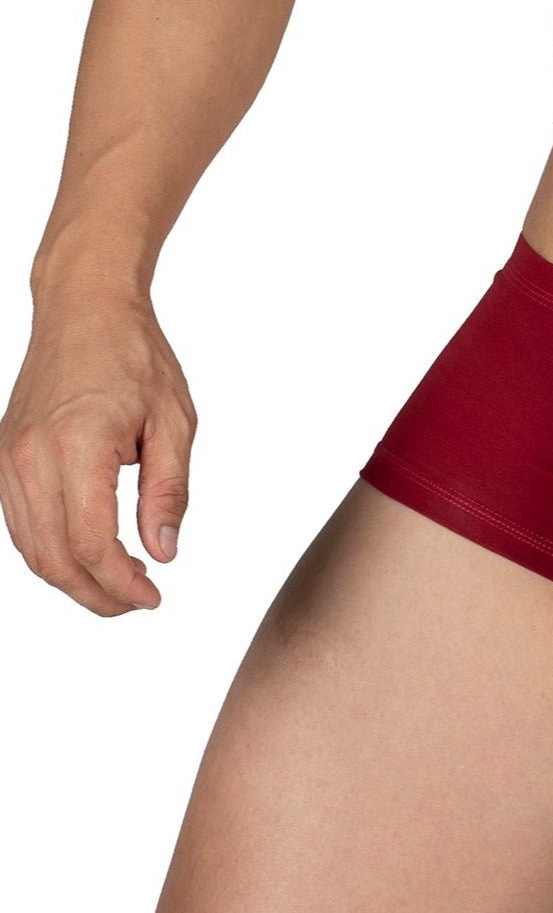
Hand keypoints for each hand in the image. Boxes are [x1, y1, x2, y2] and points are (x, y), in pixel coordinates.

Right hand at [0, 285, 195, 614]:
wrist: (85, 309)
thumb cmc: (136, 357)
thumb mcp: (175, 422)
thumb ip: (167, 492)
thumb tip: (162, 553)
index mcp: (78, 445)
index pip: (90, 542)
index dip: (121, 583)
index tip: (154, 597)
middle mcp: (30, 457)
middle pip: (52, 557)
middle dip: (95, 594)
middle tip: (139, 602)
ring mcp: (8, 458)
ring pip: (29, 547)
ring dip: (72, 578)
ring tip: (120, 585)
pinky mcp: (3, 456)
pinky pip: (19, 522)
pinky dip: (50, 550)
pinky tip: (89, 555)